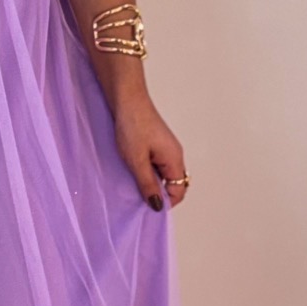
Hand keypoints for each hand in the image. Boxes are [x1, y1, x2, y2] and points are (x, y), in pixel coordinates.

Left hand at [113, 93, 188, 210]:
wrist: (127, 99)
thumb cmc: (133, 126)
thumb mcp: (136, 161)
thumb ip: (147, 184)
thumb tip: (158, 206)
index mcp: (175, 160)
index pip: (179, 191)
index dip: (164, 202)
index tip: (145, 205)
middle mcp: (175, 155)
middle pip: (173, 184)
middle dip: (157, 192)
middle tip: (137, 193)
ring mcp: (166, 148)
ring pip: (163, 174)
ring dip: (150, 180)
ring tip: (132, 178)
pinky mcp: (157, 143)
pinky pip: (156, 164)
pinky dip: (147, 170)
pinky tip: (132, 167)